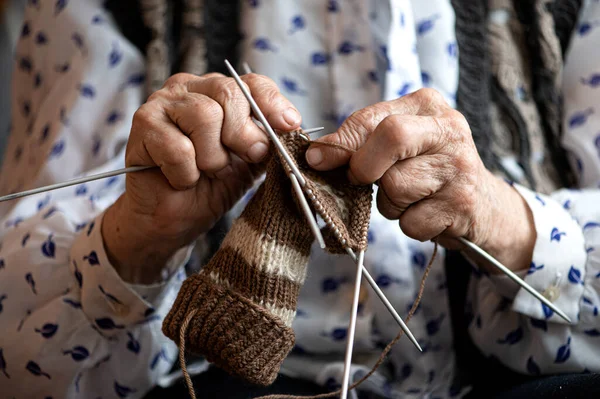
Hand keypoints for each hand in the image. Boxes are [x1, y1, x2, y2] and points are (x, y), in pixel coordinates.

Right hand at [102, 73, 301, 282]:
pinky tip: (180, 179)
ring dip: (212, 158)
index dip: (273, 103)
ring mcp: (162, 102)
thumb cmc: (210, 186)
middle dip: (242, 135)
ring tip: (204, 172)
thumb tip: (289, 127)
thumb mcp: (249, 162)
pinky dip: (186, 174)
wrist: (172, 218)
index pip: (252, 82)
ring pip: (204, 116)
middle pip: (228, 93)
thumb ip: (266, 141)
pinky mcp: (142, 124)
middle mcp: (190, 88)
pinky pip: (179, 148)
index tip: (289, 125)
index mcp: (219, 92)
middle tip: (239, 160)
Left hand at [305, 88, 534, 272]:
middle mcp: (448, 129)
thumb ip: (361, 142)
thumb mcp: (400, 144)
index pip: (373, 118)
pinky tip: (428, 213)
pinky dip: (409, 224)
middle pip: (390, 138)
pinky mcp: (462, 203)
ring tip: (412, 198)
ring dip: (390, 203)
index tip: (317, 159)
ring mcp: (458, 167)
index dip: (340, 142)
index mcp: (427, 105)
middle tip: (364, 180)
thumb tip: (316, 155)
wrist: (483, 205)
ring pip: (395, 187)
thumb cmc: (428, 170)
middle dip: (365, 167)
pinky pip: (410, 221)